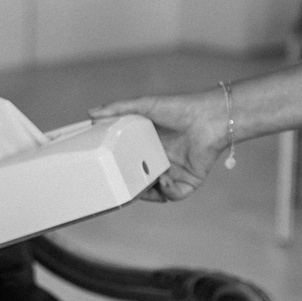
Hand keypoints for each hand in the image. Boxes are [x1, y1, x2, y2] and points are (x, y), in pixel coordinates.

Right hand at [93, 91, 226, 201]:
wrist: (210, 116)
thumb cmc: (179, 108)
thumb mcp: (144, 106)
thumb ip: (118, 109)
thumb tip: (91, 113)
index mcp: (149, 147)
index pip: (130, 165)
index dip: (121, 172)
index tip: (110, 174)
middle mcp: (162, 161)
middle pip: (142, 182)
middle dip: (133, 188)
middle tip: (123, 187)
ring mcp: (176, 172)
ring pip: (157, 193)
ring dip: (149, 193)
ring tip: (142, 186)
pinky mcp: (190, 180)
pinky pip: (176, 194)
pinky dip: (168, 191)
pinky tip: (164, 179)